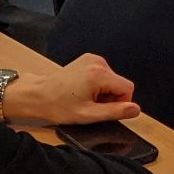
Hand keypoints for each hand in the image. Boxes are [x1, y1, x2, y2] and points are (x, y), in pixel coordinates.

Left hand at [8, 54, 139, 125]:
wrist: (38, 95)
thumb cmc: (58, 106)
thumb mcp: (88, 115)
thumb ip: (115, 112)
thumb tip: (136, 109)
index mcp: (99, 74)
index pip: (128, 88)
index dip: (121, 103)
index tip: (104, 110)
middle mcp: (98, 62)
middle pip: (119, 83)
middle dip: (110, 98)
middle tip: (91, 106)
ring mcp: (92, 59)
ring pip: (112, 79)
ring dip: (104, 92)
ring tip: (85, 99)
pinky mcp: (87, 60)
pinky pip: (103, 74)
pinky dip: (98, 85)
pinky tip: (83, 91)